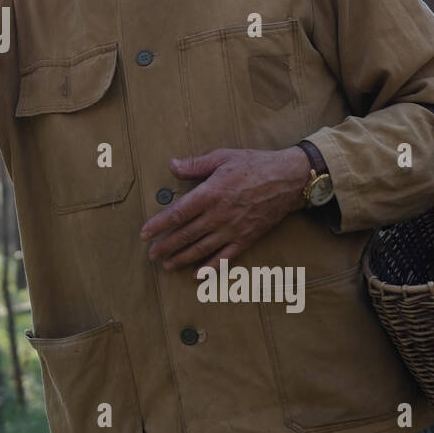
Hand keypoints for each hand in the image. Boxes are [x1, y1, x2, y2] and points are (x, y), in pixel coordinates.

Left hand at [139, 147, 311, 270]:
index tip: (145, 233)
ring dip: (182, 258)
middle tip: (151, 254)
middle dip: (166, 246)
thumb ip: (195, 164)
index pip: (178, 213)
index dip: (159, 225)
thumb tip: (172, 165)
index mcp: (210, 194)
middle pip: (186, 235)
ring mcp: (232, 229)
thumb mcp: (222, 157)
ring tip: (167, 265)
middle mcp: (219, 215)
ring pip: (202, 249)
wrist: (288, 179)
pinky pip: (225, 258)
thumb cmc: (254, 164)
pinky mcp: (246, 238)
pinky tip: (197, 275)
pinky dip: (210, 268)